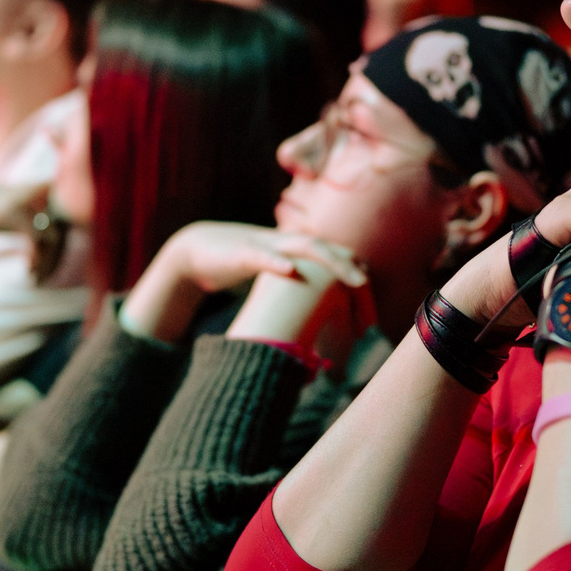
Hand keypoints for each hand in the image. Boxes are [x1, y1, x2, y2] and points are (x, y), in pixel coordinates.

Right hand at [0, 183, 66, 281]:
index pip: (73, 219)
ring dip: (48, 263)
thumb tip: (67, 241)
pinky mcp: (13, 212)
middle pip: (67, 229)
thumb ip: (44, 221)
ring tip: (34, 277)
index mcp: (46, 187)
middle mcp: (40, 189)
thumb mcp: (21, 215)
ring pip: (54, 237)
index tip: (51, 263)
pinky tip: (27, 271)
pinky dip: (37, 260)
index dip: (66, 244)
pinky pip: (38, 240)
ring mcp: (27, 199)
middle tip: (42, 276)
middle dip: (58, 257)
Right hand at [121, 223, 366, 342]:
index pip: (336, 259)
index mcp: (297, 250)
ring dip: (334, 261)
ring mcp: (267, 245)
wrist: (196, 249)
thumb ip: (299, 292)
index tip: (368, 319)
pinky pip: (262, 256)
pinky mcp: (242, 252)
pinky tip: (292, 271)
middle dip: (353, 270)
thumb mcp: (276, 278)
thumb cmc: (240, 265)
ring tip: (356, 279)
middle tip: (374, 293)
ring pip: (306, 247)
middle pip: (330, 250)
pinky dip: (277, 263)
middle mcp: (288, 243)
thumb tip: (322, 326)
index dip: (356, 284)